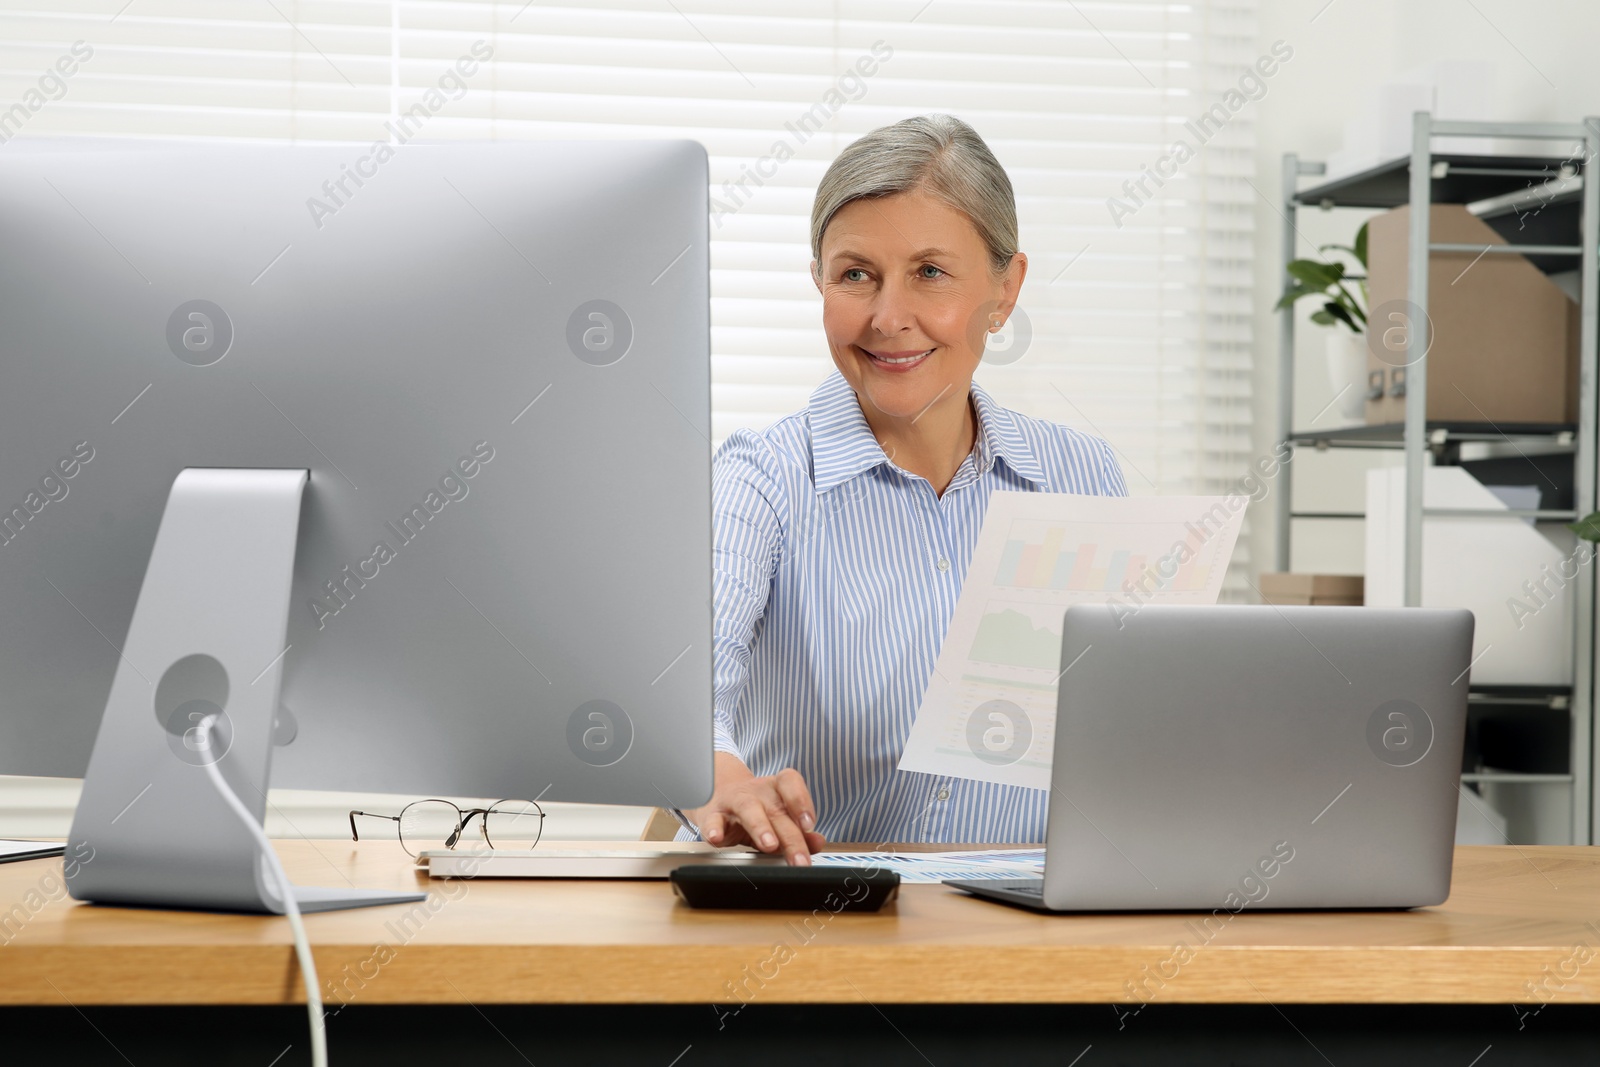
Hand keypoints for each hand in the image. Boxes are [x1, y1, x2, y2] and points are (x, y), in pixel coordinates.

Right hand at [687, 752, 825, 865]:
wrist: (718, 795)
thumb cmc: (756, 810)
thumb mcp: (779, 819)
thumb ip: (799, 831)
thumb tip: (818, 843)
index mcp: (776, 788)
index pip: (791, 783)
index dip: (802, 802)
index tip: (809, 826)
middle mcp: (757, 792)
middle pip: (777, 810)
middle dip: (791, 837)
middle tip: (800, 860)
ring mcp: (735, 801)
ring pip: (748, 809)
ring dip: (760, 827)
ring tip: (769, 845)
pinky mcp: (713, 814)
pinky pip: (713, 820)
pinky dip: (714, 829)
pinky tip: (717, 838)